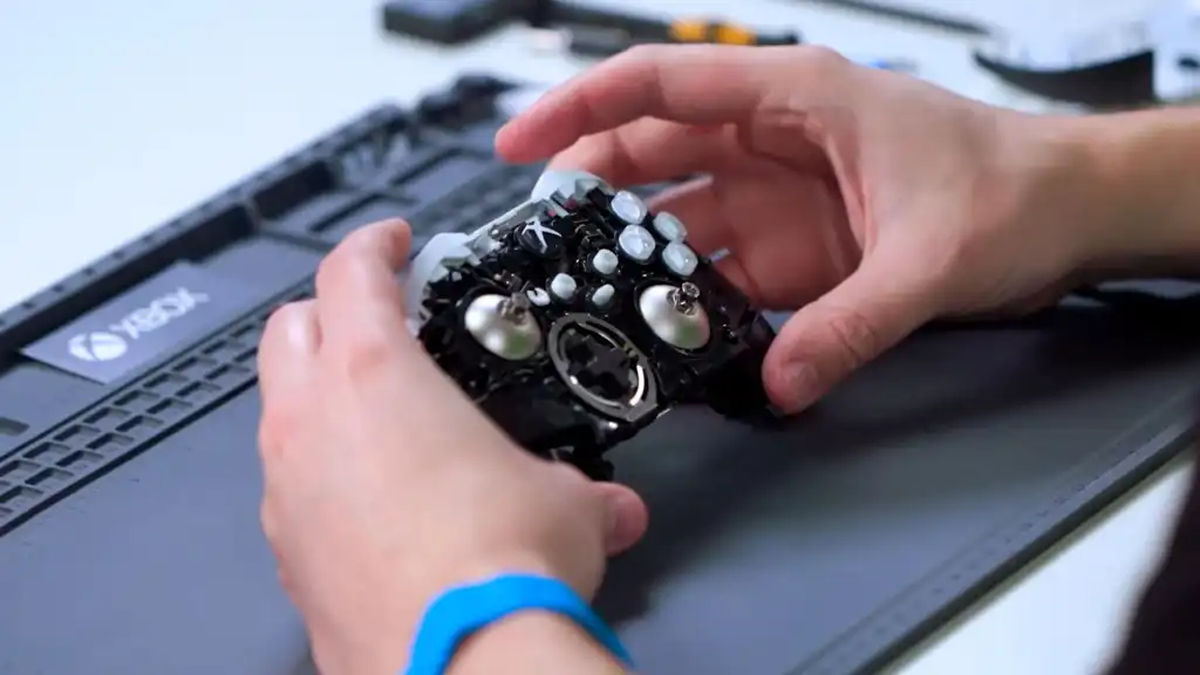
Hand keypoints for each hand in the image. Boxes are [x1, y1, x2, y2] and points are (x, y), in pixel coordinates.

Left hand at [255, 220, 647, 673]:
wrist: (458, 664)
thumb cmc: (496, 570)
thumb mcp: (565, 505)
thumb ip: (583, 493)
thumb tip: (609, 508)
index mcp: (377, 376)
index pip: (351, 272)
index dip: (375, 245)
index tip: (394, 244)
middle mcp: (313, 423)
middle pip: (290, 328)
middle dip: (330, 311)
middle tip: (376, 320)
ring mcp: (287, 490)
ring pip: (279, 409)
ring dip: (319, 395)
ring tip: (378, 416)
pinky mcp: (287, 554)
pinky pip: (288, 487)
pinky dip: (320, 473)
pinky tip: (372, 502)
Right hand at [496, 44, 1109, 412]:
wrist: (1062, 212)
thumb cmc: (1011, 185)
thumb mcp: (931, 257)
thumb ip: (851, 323)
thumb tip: (783, 380)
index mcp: (795, 97)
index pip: (662, 86)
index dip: (580, 107)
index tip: (520, 140)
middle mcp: (770, 140)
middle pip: (649, 150)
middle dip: (586, 188)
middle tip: (536, 239)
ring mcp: (773, 196)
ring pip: (672, 213)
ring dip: (628, 251)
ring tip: (582, 291)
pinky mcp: (787, 248)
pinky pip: (712, 268)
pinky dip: (680, 296)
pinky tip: (656, 326)